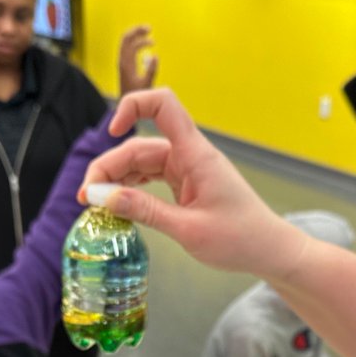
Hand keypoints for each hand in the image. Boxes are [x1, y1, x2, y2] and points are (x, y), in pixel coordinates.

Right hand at [82, 88, 304, 279]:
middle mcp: (190, 156)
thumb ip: (145, 212)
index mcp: (196, 155)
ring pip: (142, 163)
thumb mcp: (188, 230)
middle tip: (86, 198)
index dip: (133, 106)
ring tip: (94, 203)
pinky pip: (151, 177)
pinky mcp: (186, 185)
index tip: (111, 132)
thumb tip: (104, 198)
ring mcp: (188, 170)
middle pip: (140, 145)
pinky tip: (116, 203)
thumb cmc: (239, 239)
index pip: (163, 106)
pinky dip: (131, 188)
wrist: (269, 251)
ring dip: (116, 179)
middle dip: (109, 167)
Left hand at [118, 25, 156, 94]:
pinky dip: (135, 43)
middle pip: (126, 38)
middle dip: (137, 31)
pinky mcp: (124, 64)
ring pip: (126, 42)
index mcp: (126, 63)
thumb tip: (155, 56)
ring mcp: (122, 61)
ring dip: (136, 36)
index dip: (142, 39)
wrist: (126, 104)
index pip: (131, 43)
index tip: (153, 40)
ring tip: (148, 35)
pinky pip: (127, 48)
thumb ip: (151, 70)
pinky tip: (144, 46)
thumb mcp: (146, 84)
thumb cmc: (137, 96)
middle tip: (149, 28)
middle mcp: (122, 60)